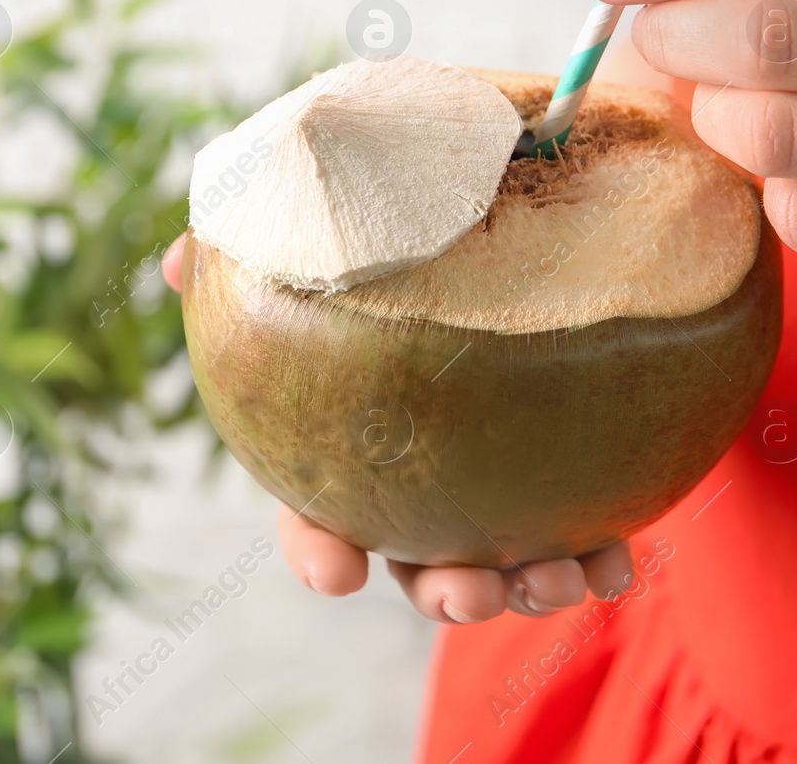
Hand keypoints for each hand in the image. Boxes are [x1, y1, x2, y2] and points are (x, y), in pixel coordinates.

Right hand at [161, 238, 634, 620]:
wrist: (526, 205)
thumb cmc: (413, 219)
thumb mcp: (341, 212)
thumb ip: (267, 240)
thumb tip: (179, 260)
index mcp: (357, 435)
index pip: (317, 510)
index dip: (319, 550)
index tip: (338, 575)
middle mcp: (425, 474)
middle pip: (420, 560)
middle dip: (443, 591)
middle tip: (470, 591)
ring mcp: (501, 480)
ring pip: (505, 563)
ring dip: (527, 587)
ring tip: (559, 580)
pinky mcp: (572, 472)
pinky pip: (587, 533)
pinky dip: (600, 563)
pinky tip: (617, 568)